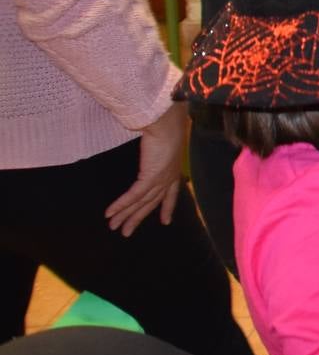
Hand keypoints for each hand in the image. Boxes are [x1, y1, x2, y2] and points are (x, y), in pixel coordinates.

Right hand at [105, 107, 185, 236]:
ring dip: (125, 215)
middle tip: (126, 233)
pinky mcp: (151, 177)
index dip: (167, 208)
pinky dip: (121, 205)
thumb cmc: (167, 126)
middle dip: (138, 218)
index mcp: (173, 170)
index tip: (166, 221)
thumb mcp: (164, 141)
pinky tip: (110, 213)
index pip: (171, 194)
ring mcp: (160, 179)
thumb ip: (157, 146)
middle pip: (151, 203)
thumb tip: (150, 142)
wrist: (168, 122)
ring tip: (113, 227)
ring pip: (141, 203)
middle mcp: (168, 178)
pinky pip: (134, 195)